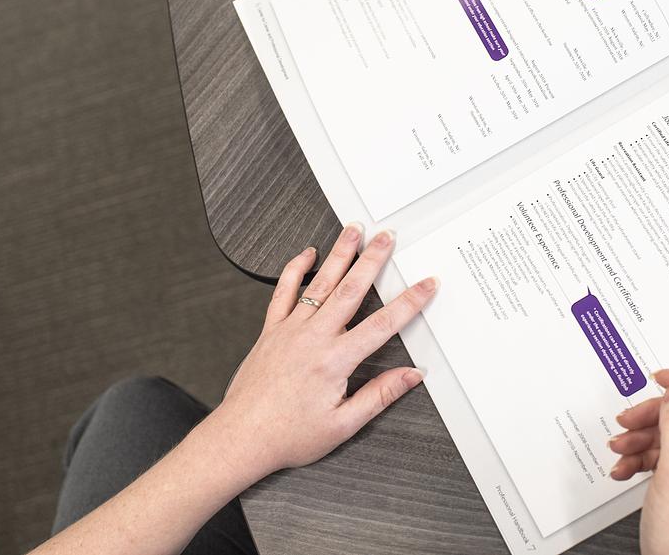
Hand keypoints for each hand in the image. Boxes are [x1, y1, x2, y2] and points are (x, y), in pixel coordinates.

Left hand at [209, 224, 436, 485]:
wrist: (241, 437)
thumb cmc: (289, 435)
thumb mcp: (343, 424)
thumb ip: (380, 395)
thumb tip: (411, 376)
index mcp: (335, 361)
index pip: (383, 324)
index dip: (410, 302)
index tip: (427, 284)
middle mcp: (313, 338)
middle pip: (351, 289)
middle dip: (373, 259)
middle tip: (388, 236)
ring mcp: (290, 330)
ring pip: (320, 283)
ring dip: (339, 254)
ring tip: (353, 230)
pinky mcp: (271, 330)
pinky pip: (283, 292)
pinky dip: (295, 270)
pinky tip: (307, 253)